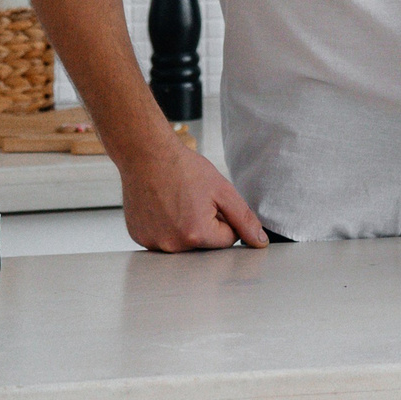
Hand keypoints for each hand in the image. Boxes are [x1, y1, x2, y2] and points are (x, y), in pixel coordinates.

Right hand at [121, 138, 269, 251]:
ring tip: (175, 202)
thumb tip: (260, 243)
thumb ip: (244, 219)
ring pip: (184, 243)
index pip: (227, 240)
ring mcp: (153, 242)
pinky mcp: (140, 237)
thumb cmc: (182, 167)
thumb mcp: (222, 190)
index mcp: (196, 234)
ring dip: (185, 228)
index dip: (224, 218)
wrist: (146, 154)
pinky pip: (163, 238)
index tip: (210, 201)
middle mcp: (172, 245)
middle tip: (192, 200)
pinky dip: (166, 226)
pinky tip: (161, 206)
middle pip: (205, 245)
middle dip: (205, 226)